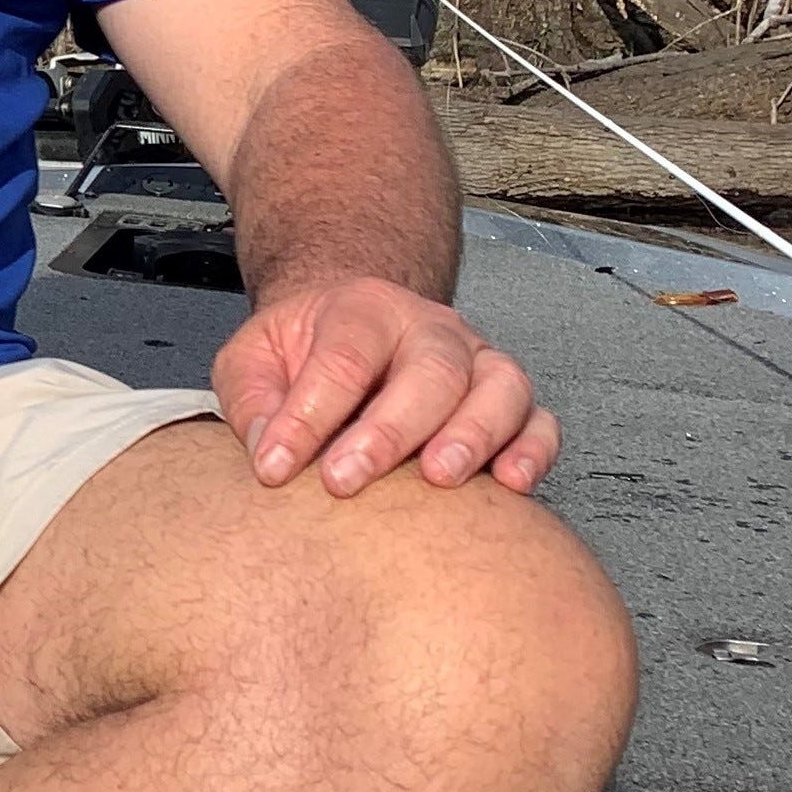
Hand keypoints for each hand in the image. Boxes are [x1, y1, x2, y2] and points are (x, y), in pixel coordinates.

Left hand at [212, 276, 558, 496]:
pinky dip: (533, 452)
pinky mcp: (512, 402)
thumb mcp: (253, 359)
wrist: (352, 330)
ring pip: (499, 388)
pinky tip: (509, 484)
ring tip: (438, 478)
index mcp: (362, 307)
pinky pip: (540, 422)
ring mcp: (478, 361)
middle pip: (428, 370)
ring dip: (472, 435)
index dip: (307, 416)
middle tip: (344, 480)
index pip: (341, 359)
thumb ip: (251, 398)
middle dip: (387, 431)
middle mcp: (431, 327)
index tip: (275, 467)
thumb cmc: (303, 351)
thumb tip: (267, 447)